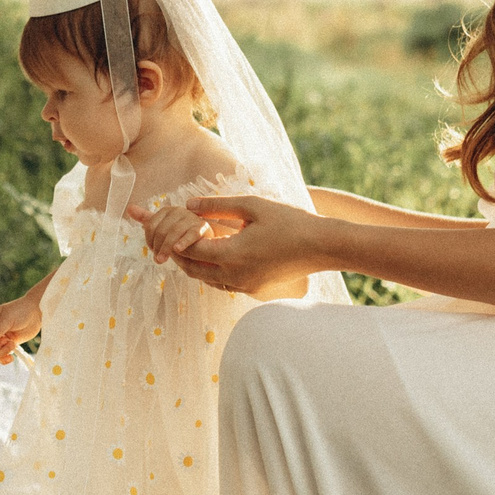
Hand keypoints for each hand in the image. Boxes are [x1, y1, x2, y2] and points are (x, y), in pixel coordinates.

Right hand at [0, 296, 41, 363]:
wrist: (37, 312)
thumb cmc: (21, 310)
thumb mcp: (8, 318)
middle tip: (5, 340)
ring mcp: (0, 338)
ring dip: (2, 352)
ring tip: (12, 344)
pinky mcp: (9, 344)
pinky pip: (2, 356)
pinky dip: (4, 359)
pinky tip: (11, 358)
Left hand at [128, 202, 219, 266]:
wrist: (204, 242)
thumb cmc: (181, 236)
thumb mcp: (163, 227)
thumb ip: (147, 218)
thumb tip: (129, 208)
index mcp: (167, 211)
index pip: (151, 225)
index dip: (149, 240)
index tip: (153, 251)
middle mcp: (179, 211)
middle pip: (161, 230)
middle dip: (157, 246)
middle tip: (158, 260)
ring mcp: (191, 218)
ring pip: (173, 233)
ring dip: (166, 248)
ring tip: (162, 261)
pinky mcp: (203, 228)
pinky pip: (191, 234)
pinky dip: (183, 242)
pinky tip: (177, 250)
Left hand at [171, 196, 326, 296]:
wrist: (322, 246)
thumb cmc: (290, 221)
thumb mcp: (252, 206)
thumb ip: (217, 205)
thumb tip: (188, 204)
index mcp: (232, 255)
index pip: (191, 250)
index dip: (177, 238)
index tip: (172, 225)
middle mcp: (235, 276)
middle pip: (193, 270)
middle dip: (180, 255)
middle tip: (173, 238)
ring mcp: (245, 286)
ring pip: (207, 280)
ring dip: (196, 265)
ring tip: (192, 245)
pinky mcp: (254, 290)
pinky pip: (223, 284)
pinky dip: (213, 272)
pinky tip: (216, 255)